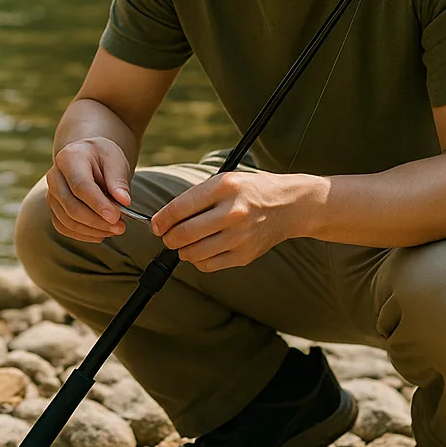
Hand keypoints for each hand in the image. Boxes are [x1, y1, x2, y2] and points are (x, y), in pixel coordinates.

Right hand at [46, 137, 132, 241]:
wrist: (88, 157)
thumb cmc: (102, 157)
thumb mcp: (115, 160)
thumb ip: (118, 180)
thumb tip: (124, 202)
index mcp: (68, 158)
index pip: (80, 185)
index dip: (98, 204)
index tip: (116, 217)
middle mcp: (54, 176)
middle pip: (71, 206)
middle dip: (97, 221)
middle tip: (121, 227)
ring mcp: (51, 194)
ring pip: (67, 220)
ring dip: (93, 230)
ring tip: (116, 229)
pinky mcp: (53, 208)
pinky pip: (64, 227)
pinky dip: (83, 234)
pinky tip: (102, 234)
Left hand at [151, 171, 324, 271]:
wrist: (289, 205)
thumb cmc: (250, 191)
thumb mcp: (224, 181)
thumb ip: (196, 198)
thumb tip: (164, 219)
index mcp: (225, 187)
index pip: (181, 207)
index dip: (162, 220)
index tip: (156, 225)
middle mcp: (233, 212)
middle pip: (185, 233)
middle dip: (168, 238)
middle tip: (166, 236)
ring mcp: (241, 236)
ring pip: (194, 253)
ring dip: (182, 250)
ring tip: (183, 243)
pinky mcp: (245, 255)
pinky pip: (209, 265)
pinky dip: (198, 260)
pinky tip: (201, 251)